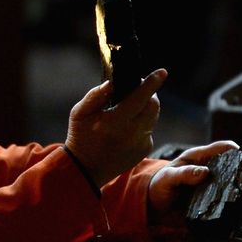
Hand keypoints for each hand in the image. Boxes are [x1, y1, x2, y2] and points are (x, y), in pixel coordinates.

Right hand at [65, 69, 166, 187]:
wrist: (86, 170)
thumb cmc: (81, 137)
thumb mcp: (80, 114)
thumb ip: (95, 96)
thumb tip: (112, 83)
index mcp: (115, 122)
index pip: (140, 98)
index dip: (152, 83)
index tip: (162, 72)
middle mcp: (132, 134)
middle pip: (153, 105)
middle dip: (149, 94)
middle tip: (137, 90)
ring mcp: (140, 143)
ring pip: (153, 117)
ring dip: (146, 108)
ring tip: (129, 109)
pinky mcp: (144, 150)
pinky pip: (149, 129)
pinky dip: (142, 123)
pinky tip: (126, 128)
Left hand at [147, 140, 240, 220]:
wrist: (154, 206)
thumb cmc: (160, 185)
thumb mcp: (168, 178)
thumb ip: (184, 174)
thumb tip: (205, 172)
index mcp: (199, 157)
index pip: (222, 148)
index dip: (234, 150)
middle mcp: (209, 170)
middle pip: (231, 166)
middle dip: (240, 172)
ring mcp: (211, 185)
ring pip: (230, 184)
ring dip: (237, 189)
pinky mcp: (211, 201)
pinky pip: (224, 201)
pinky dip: (230, 204)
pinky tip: (236, 209)